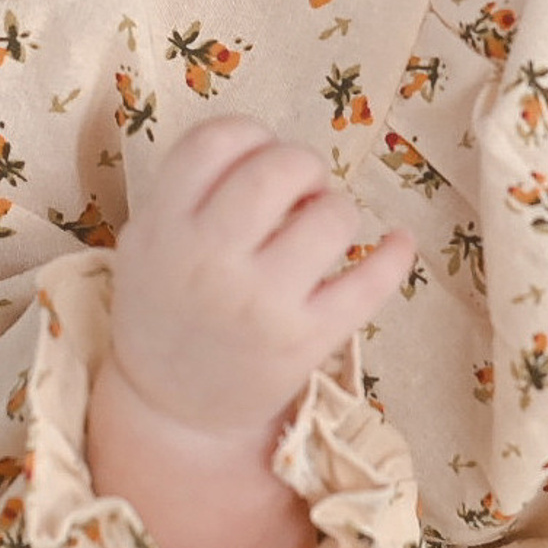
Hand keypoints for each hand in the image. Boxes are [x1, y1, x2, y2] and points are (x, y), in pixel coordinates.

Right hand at [88, 117, 411, 547]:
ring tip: (322, 232)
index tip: (258, 158)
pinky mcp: (304, 342)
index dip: (250, 135)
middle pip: (280, 168)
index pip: (217, 140)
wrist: (170, 411)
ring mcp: (260, 303)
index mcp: (162, 226)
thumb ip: (195, 190)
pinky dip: (395, 255)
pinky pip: (370, 283)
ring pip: (332, 216)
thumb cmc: (167, 308)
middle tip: (300, 192)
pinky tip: (398, 242)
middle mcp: (208, 260)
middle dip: (303, 166)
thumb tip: (276, 150)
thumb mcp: (149, 240)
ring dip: (338, 210)